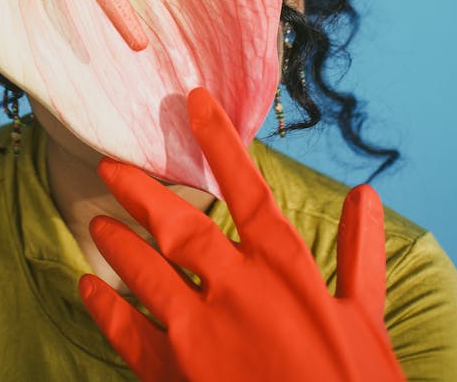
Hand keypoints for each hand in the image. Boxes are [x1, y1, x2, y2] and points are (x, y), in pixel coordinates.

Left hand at [79, 88, 404, 381]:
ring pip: (148, 270)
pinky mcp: (175, 376)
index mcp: (285, 267)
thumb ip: (360, 254)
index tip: (193, 101)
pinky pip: (129, 332)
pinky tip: (89, 287)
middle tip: (111, 165)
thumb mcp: (367, 320)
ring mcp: (201, 333)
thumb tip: (367, 196)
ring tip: (98, 220)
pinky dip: (106, 307)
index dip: (218, 139)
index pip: (245, 186)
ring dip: (121, 242)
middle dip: (142, 192)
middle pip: (180, 224)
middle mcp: (238, 288)